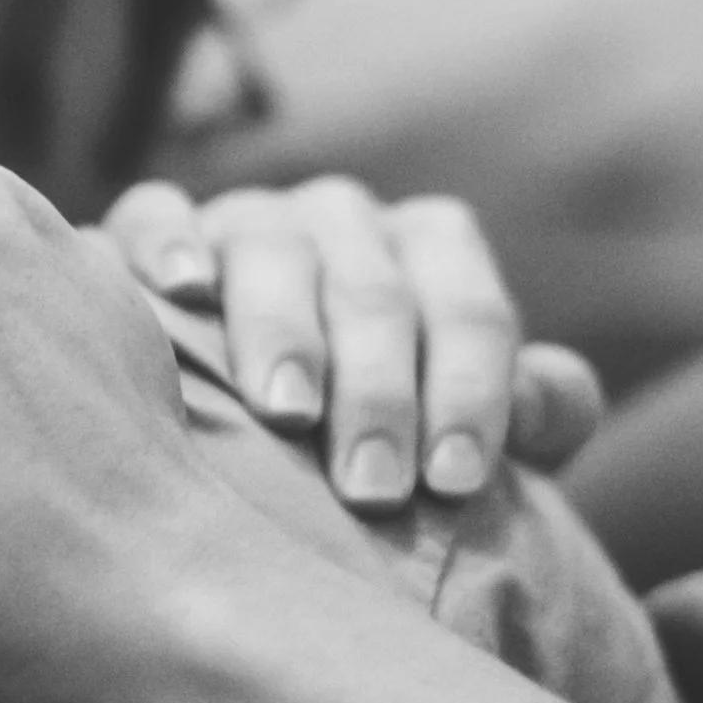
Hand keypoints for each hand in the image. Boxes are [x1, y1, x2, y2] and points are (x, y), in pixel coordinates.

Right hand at [102, 174, 603, 508]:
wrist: (256, 406)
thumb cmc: (381, 432)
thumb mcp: (464, 429)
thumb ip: (532, 414)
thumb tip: (544, 408)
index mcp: (432, 251)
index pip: (470, 310)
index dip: (470, 392)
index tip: (454, 481)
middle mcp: (346, 220)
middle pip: (374, 292)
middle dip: (379, 393)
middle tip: (375, 488)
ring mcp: (251, 217)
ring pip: (273, 251)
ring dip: (284, 331)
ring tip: (288, 412)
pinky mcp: (157, 228)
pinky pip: (157, 213)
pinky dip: (169, 243)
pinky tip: (183, 292)